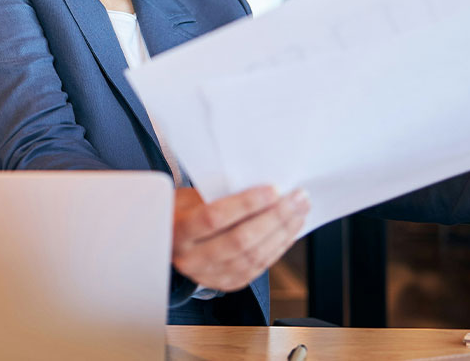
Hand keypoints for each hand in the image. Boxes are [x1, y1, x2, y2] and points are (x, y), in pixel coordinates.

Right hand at [171, 185, 308, 292]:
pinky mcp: (227, 283)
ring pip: (254, 256)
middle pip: (240, 240)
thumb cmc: (182, 211)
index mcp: (178, 231)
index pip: (214, 218)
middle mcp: (192, 258)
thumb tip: (262, 187)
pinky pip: (259, 267)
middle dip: (274, 217)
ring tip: (300, 210)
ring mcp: (210, 275)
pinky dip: (278, 247)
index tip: (273, 189)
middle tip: (297, 198)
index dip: (246, 204)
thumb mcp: (189, 197)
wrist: (169, 240)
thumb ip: (218, 195)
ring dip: (283, 232)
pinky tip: (290, 229)